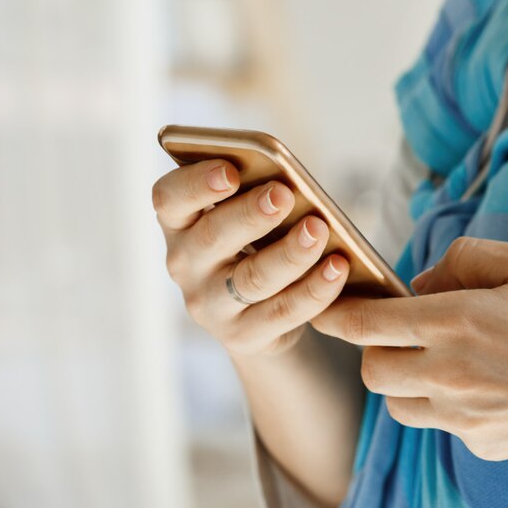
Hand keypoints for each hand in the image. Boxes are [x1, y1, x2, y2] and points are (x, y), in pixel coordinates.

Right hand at [152, 160, 351, 356]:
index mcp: (180, 223)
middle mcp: (185, 264)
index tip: (230, 171)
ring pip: (252, 279)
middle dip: (251, 214)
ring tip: (318, 230)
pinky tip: (337, 267)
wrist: (257, 316)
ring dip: (289, 253)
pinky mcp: (243, 336)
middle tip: (284, 195)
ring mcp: (211, 305)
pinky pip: (282, 312)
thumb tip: (291, 181)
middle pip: (212, 237)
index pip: (169, 198)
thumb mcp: (243, 216)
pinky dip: (314, 289)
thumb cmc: (253, 244)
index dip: (196, 183)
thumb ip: (255, 194)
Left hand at [309, 237, 507, 461]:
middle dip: (376, 349)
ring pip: (400, 405)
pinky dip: (449, 405)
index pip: (366, 324)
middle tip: (406, 330)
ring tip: (448, 358)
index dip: (337, 314)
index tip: (330, 306)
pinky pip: (444, 425)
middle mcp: (452, 376)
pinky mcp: (486, 446)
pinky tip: (494, 385)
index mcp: (460, 322)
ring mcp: (468, 419)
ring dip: (407, 380)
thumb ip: (469, 259)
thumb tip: (423, 280)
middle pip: (372, 372)